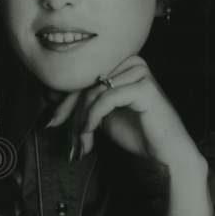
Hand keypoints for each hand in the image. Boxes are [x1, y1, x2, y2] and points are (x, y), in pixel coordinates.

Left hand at [47, 56, 213, 215]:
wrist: (165, 153)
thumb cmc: (138, 132)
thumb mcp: (103, 114)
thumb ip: (84, 102)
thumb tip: (49, 94)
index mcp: (124, 64)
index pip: (85, 77)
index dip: (65, 101)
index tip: (53, 123)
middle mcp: (132, 62)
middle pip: (87, 83)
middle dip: (72, 113)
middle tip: (69, 139)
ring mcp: (140, 73)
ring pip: (94, 92)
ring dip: (82, 120)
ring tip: (82, 143)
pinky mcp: (144, 87)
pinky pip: (106, 99)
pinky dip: (93, 117)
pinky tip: (90, 133)